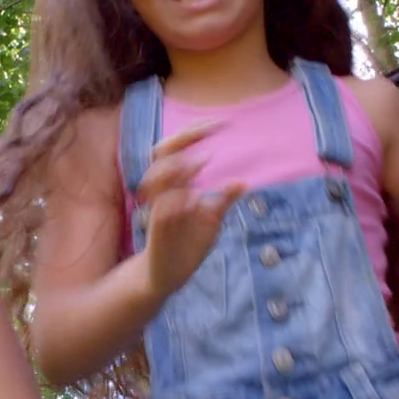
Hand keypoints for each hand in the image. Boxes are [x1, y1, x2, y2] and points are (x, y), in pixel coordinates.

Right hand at [137, 124, 245, 296]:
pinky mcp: (157, 233)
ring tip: (203, 163)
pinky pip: (161, 213)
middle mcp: (160, 193)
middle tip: (210, 132)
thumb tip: (243, 182)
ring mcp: (156, 211)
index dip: (193, 132)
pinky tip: (195, 197)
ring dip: (178, 168)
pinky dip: (177, 201)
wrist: (167, 275)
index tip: (220, 123)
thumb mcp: (210, 220)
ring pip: (155, 179)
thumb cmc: (186, 244)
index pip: (174, 148)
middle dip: (182, 139)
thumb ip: (223, 200)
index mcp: (171, 185)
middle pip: (159, 153)